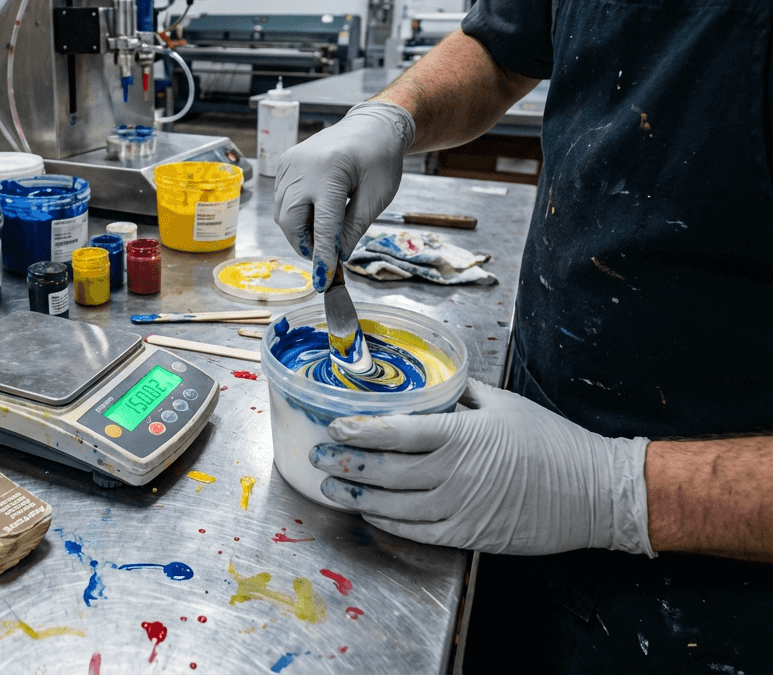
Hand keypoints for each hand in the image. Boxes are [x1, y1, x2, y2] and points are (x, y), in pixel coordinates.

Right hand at [273, 100, 413, 290]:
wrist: (370, 126)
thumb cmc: (380, 159)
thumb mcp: (377, 196)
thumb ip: (354, 228)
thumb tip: (337, 257)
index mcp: (332, 172)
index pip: (323, 225)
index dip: (323, 256)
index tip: (324, 281)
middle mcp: (303, 167)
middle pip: (290, 220)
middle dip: (304, 245)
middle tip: (324, 256)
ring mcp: (290, 163)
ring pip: (281, 213)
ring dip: (298, 232)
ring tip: (322, 235)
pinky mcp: (285, 163)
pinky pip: (281, 199)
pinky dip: (294, 215)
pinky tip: (314, 215)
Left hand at [309, 380, 654, 555]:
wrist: (595, 493)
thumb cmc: (552, 443)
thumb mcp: (505, 404)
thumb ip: (463, 394)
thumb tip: (435, 380)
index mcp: (462, 435)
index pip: (397, 432)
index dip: (360, 431)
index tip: (336, 426)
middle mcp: (454, 473)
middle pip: (385, 470)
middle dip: (345, 462)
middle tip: (319, 455)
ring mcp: (459, 507)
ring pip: (394, 504)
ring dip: (357, 495)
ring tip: (331, 485)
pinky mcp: (467, 534)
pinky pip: (416, 530)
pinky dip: (387, 521)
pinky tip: (369, 511)